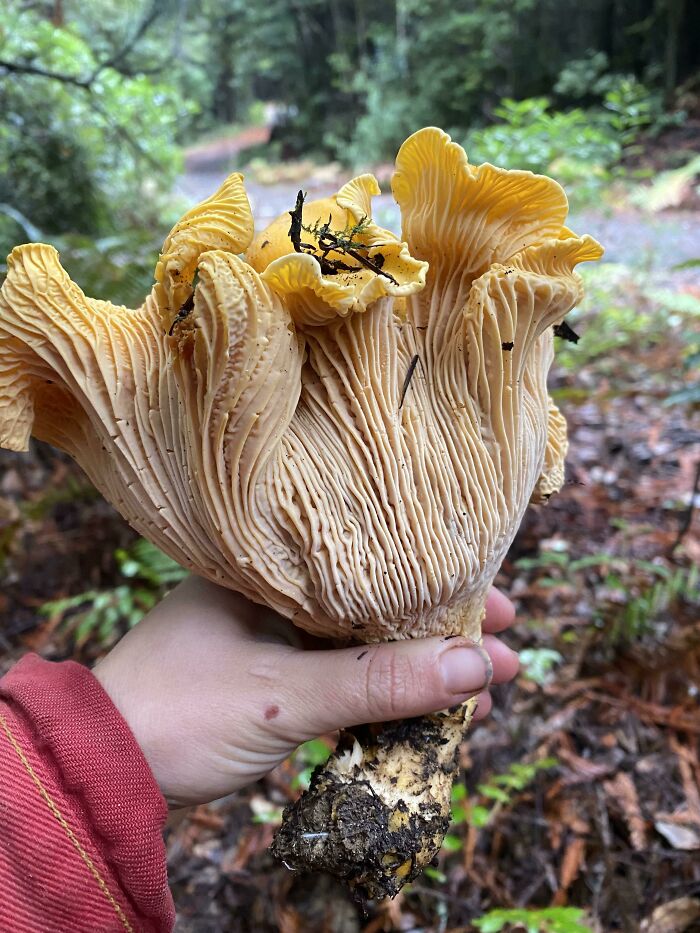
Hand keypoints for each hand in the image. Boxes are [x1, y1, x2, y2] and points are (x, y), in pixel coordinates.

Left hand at [93, 577, 518, 806]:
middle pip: (376, 602)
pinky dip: (380, 691)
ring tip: (479, 683)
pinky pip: (339, 676)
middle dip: (439, 627)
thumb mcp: (285, 695)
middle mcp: (272, 595)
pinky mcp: (267, 679)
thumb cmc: (179, 713)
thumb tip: (475, 664)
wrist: (103, 769)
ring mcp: (269, 638)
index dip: (439, 583)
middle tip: (502, 644)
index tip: (497, 603)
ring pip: (361, 642)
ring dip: (415, 663)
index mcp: (269, 570)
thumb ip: (376, 682)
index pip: (373, 562)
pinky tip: (419, 708)